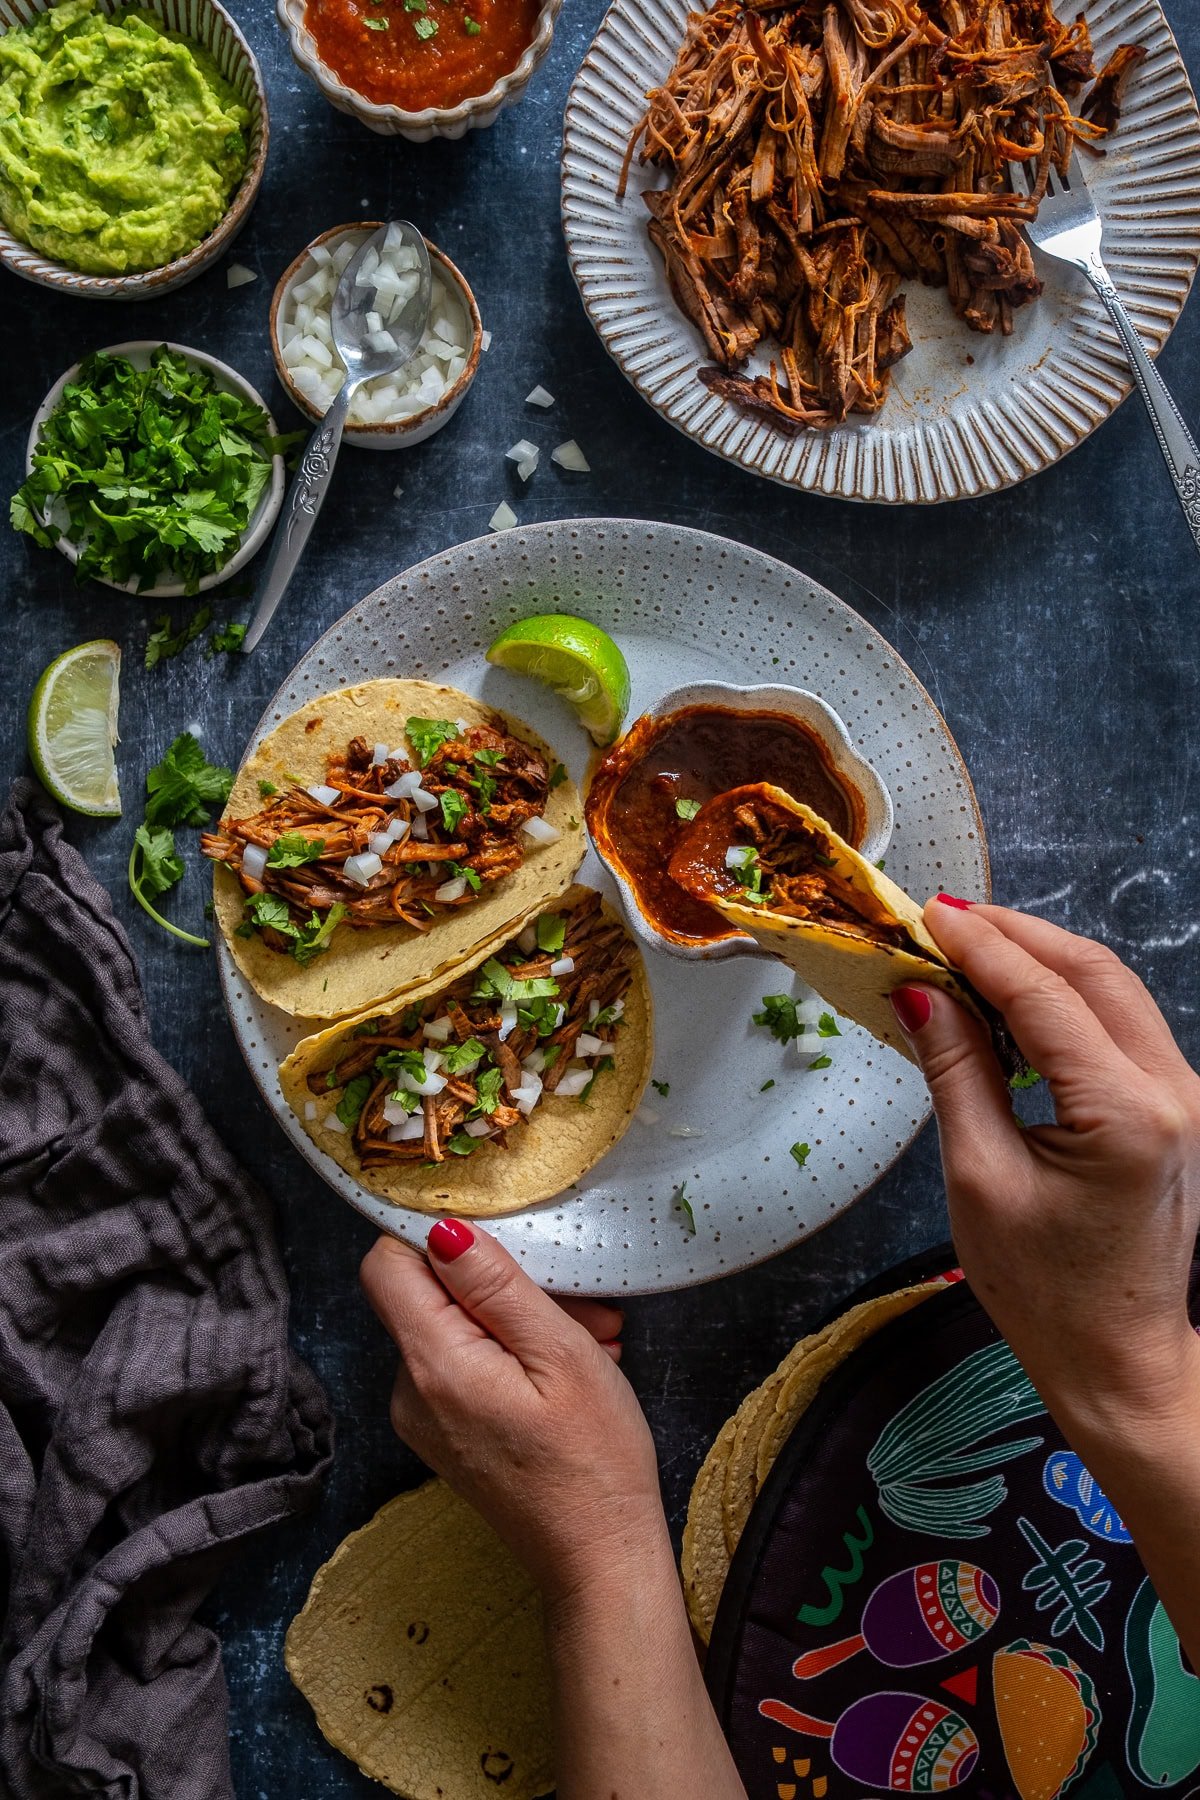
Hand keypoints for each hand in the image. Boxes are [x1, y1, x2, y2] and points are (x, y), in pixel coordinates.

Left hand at [360, 1220, 668, 1604]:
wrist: (600, 1561)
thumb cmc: (593, 1460)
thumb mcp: (559, 1354)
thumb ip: (495, 1287)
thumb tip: (442, 1230)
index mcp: (432, 1365)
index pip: (386, 1265)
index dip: (436, 1240)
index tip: (503, 1247)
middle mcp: (410, 1392)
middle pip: (430, 1296)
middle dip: (502, 1285)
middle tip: (582, 1307)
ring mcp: (424, 1418)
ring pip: (455, 1329)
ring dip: (520, 1321)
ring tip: (592, 1341)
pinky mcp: (445, 1434)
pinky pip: (465, 1366)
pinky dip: (514, 1356)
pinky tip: (568, 1373)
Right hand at [890, 898, 1199, 1435]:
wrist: (1118, 1361)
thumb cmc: (1047, 1294)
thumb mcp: (981, 1179)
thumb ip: (955, 1073)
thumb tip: (920, 995)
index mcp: (1127, 1113)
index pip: (1045, 996)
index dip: (980, 947)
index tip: (926, 916)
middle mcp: (1170, 1092)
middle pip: (1093, 972)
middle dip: (1015, 935)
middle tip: (941, 919)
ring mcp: (1180, 1097)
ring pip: (1111, 989)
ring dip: (1039, 959)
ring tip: (964, 946)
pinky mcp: (1169, 1107)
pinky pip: (1116, 1025)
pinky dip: (1060, 996)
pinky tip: (1007, 994)